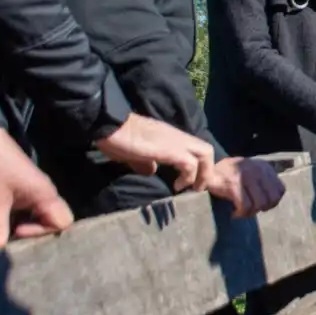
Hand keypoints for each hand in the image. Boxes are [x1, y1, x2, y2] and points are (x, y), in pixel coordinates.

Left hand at [0, 128, 74, 248]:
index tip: (17, 229)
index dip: (42, 232)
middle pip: (58, 221)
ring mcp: (39, 193)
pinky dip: (25, 219)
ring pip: (45, 217)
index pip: (63, 222)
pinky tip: (8, 220)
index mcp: (46, 195)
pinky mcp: (29, 192)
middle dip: (39, 232)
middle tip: (15, 232)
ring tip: (10, 229)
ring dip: (31, 226)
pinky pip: (35, 211)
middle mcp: (48, 195)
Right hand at [95, 113, 214, 192]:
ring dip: (202, 175)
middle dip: (207, 172)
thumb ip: (144, 162)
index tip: (191, 183)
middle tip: (196, 188)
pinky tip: (177, 186)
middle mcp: (177, 137)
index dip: (199, 166)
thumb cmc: (117, 137)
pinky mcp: (170, 149)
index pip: (196, 148)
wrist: (108, 125)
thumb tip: (150, 170)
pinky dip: (189, 177)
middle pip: (207, 150)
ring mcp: (175, 141)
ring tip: (190, 189)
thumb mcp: (133, 154)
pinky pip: (190, 163)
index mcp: (170, 137)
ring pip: (205, 154)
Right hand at [205, 157, 285, 218]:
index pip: (280, 190)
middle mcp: (257, 170)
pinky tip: (234, 213)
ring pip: (259, 204)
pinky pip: (245, 207)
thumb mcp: (251, 173)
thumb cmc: (230, 175)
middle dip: (261, 209)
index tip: (260, 205)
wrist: (206, 169)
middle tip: (249, 210)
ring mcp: (245, 176)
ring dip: (250, 213)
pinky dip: (240, 214)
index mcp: (264, 167)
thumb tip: (274, 202)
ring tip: (241, 212)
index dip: (272, 202)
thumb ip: (264, 183)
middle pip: (272, 199)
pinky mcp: (233, 185)